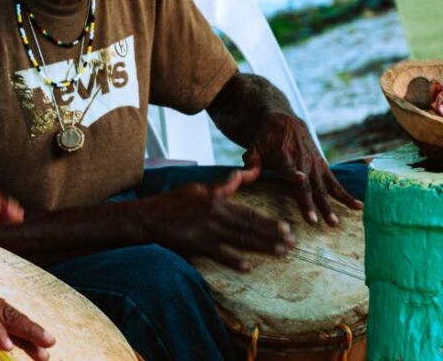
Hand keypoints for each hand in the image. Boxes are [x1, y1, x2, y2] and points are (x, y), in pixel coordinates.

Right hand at [137, 168, 293, 271]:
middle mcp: (217, 216)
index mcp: (218, 201)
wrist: (150, 217)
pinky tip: (248, 267)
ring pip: (241, 241)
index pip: (249, 212)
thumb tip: (240, 175)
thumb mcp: (198, 188)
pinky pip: (220, 255)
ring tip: (280, 253)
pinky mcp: (199, 245)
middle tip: (291, 243)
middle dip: (273, 236)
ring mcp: (208, 232)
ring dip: (262, 247)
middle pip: (250, 228)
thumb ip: (223, 186)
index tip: (286, 227)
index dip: (269, 221)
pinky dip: (234, 261)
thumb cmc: (173, 201)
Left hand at [243, 112, 362, 225]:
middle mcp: (302, 162)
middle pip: (310, 185)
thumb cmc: (265, 138)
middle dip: (315, 204)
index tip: (301, 181)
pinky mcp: (323, 166)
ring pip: (324, 187)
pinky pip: (336, 182)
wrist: (284, 121)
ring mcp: (315, 165)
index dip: (295, 176)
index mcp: (284, 157)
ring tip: (336, 223)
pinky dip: (347, 194)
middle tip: (319, 222)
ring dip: (332, 205)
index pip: (290, 169)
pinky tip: (360, 206)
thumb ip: (251, 162)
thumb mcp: (254, 146)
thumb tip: (244, 176)